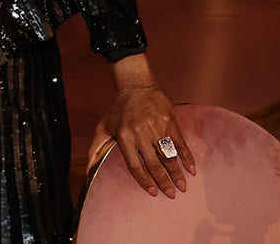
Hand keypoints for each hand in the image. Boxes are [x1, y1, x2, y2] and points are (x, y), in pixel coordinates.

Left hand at [89, 83, 195, 198]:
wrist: (136, 85)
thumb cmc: (118, 109)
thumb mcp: (103, 127)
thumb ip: (95, 149)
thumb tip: (88, 170)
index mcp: (124, 137)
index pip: (135, 165)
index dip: (145, 181)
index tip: (153, 192)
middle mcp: (140, 134)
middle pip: (154, 164)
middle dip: (164, 182)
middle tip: (171, 195)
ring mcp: (157, 128)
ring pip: (169, 156)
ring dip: (177, 173)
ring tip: (182, 187)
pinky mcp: (170, 122)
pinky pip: (181, 143)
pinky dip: (187, 157)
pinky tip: (192, 169)